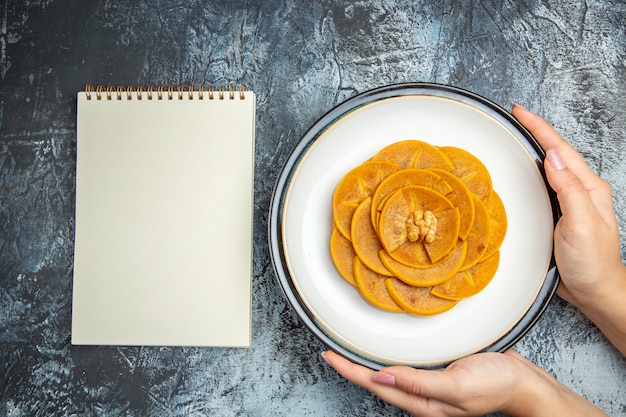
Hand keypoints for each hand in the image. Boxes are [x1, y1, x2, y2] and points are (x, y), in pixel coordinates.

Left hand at [323, 349, 606, 416]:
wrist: (524, 382)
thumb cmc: (496, 385)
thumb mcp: (457, 386)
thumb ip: (419, 383)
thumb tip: (382, 379)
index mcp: (423, 403)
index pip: (376, 386)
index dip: (350, 371)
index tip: (329, 356)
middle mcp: (421, 395)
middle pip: (377, 381)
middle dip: (352, 368)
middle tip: (330, 350)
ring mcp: (429, 385)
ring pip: (389, 374)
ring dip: (367, 362)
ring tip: (348, 350)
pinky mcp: (437, 373)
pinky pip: (406, 365)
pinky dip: (389, 356)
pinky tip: (384, 350)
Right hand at [511, 105, 625, 354]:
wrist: (595, 291)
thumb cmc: (591, 262)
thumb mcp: (581, 224)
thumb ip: (568, 189)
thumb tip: (551, 157)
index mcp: (588, 188)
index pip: (560, 149)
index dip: (540, 128)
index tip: (521, 112)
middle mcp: (580, 190)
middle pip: (555, 152)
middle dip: (536, 132)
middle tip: (515, 118)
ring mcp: (570, 202)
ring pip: (549, 167)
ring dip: (533, 149)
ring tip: (516, 137)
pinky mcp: (558, 214)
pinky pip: (543, 185)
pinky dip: (531, 172)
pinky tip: (522, 173)